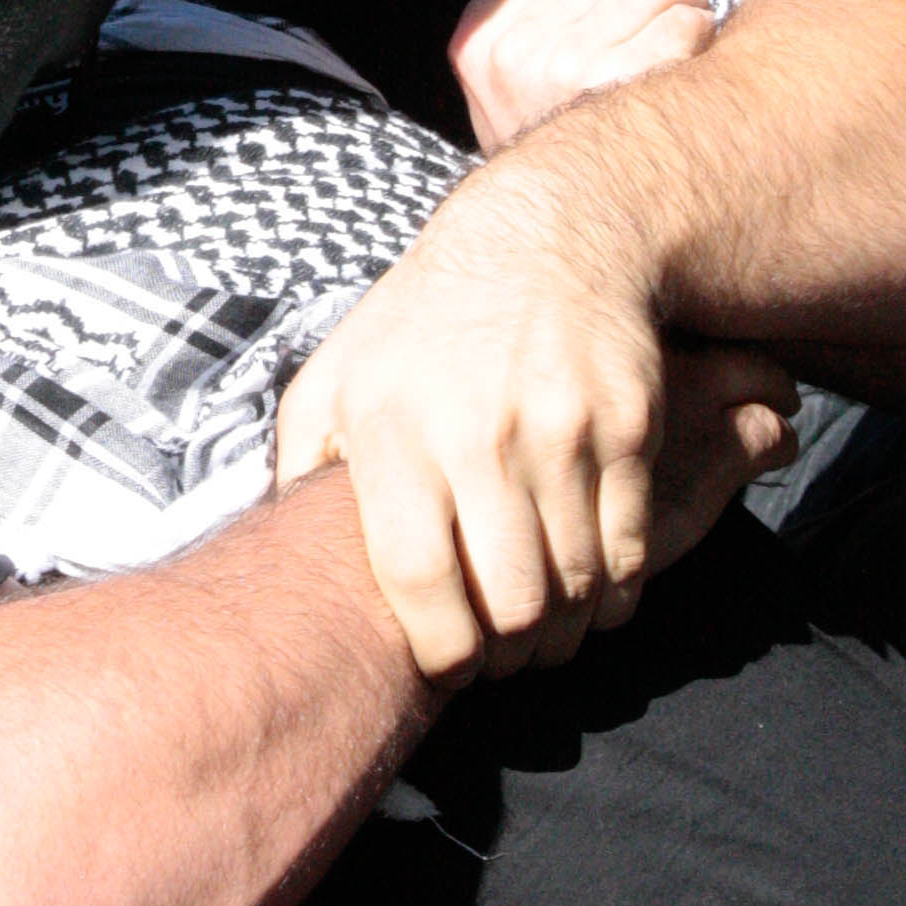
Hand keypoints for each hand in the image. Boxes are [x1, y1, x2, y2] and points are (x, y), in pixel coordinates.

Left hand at [275, 162, 794, 681]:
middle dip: (510, 654)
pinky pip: (630, 548)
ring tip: (546, 634)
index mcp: (391, 426)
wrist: (544, 238)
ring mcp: (558, 426)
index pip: (418, 578)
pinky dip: (617, 591)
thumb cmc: (424, 324)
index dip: (440, 648)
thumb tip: (276, 547)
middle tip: (504, 659)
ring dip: (565, 631)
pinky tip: (596, 594)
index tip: (449, 667)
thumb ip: (300, 459)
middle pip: (508, 600)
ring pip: (575, 584)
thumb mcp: (339, 371)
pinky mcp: (626, 423)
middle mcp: (475, 428)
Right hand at [448, 0, 714, 153]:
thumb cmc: (544, 127)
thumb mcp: (499, 61)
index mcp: (481, 36)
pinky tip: (698, 40)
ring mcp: (571, 77)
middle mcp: (518, 55)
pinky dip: (699, 24)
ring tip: (698, 1)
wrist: (570, 224)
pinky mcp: (628, 97)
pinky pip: (678, 26)